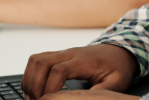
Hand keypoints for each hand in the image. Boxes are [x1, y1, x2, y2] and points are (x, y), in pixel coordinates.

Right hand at [23, 45, 138, 99]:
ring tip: (30, 96)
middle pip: (42, 62)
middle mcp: (70, 53)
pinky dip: (31, 73)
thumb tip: (83, 99)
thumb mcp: (115, 83)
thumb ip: (99, 92)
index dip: (50, 87)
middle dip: (34, 83)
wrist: (118, 52)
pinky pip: (38, 59)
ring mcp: (63, 53)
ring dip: (29, 78)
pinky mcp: (58, 55)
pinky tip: (33, 87)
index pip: (59, 70)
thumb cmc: (117, 67)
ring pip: (36, 59)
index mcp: (84, 61)